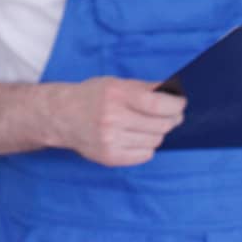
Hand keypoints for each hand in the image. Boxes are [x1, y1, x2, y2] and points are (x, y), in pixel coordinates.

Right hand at [41, 78, 185, 166]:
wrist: (61, 116)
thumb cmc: (91, 96)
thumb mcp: (115, 83)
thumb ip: (145, 88)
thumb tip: (174, 92)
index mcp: (115, 95)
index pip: (157, 105)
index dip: (176, 105)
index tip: (180, 104)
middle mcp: (112, 118)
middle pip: (160, 125)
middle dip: (172, 119)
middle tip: (172, 115)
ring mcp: (110, 140)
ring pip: (155, 141)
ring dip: (157, 133)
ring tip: (147, 125)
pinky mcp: (109, 157)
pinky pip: (145, 155)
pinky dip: (147, 146)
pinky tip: (136, 137)